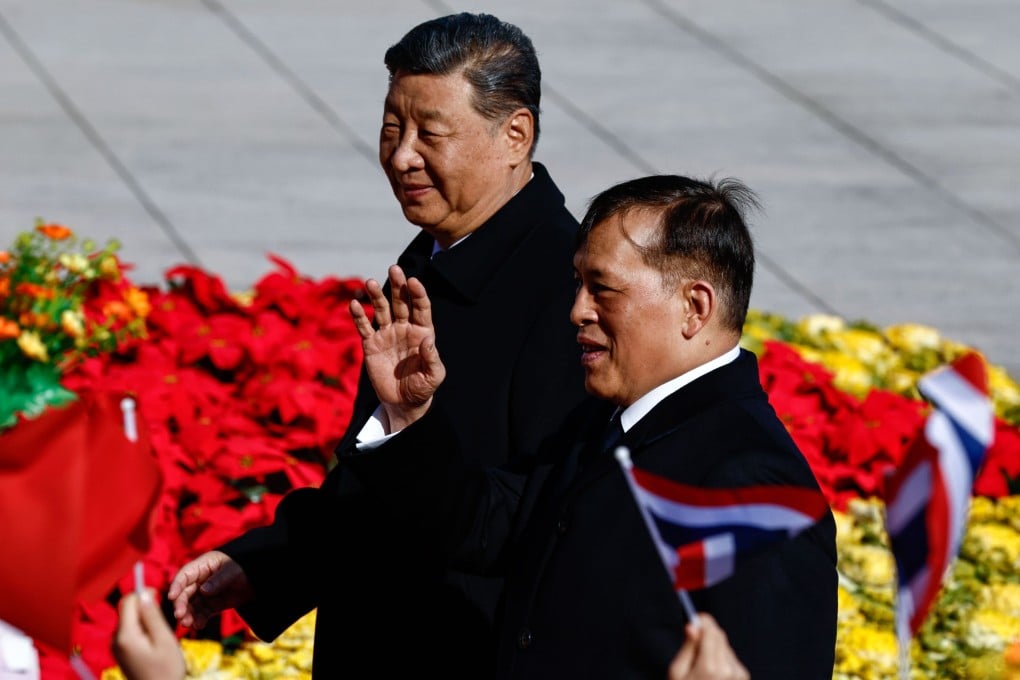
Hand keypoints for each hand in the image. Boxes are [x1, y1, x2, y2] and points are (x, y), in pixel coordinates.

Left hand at [112, 589, 185, 679]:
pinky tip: (155, 641)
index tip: (159, 596)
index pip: (127, 601)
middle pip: (127, 610)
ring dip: (145, 619)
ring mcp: (117, 646)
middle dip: (144, 607)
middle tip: (164, 618)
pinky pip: (130, 630)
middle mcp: (116, 639)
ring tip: (161, 633)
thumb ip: (152, 616)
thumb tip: (144, 594)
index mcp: (125, 635)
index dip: (142, 593)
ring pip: (130, 619)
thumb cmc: (165, 670)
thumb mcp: (164, 640)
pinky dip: (142, 629)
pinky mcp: (121, 651)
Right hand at [167, 550, 252, 630]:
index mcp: (202, 566)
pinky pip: (201, 614)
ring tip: (188, 624)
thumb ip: (218, 580)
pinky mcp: (210, 606)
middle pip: (184, 593)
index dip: (176, 585)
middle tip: (180, 616)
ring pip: (190, 606)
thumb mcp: (233, 570)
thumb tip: (203, 591)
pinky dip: (198, 620)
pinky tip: (198, 626)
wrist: (256, 579)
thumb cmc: (243, 567)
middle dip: (180, 605)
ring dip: (187, 615)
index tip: (172, 596)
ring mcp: (203, 595)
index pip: (184, 575)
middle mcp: (199, 581)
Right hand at [350, 264, 445, 431]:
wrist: (403, 402)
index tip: (414, 281)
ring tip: (371, 282)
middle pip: (401, 302)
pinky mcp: (371, 344)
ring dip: (376, 296)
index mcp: (422, 332)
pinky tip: (354, 304)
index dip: (418, 294)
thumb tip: (427, 338)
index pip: (421, 307)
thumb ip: (432, 357)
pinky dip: (358, 315)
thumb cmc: (423, 387)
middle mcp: (404, 328)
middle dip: (398, 285)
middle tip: (394, 268)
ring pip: (381, 309)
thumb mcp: (433, 375)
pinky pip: (364, 326)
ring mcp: (387, 334)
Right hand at [668, 613, 748, 679]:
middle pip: (720, 636)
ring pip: (726, 646)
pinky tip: (712, 672)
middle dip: (707, 634)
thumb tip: (692, 626)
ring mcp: (739, 675)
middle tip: (693, 640)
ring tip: (702, 664)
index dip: (703, 622)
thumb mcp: (678, 672)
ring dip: (715, 647)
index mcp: (710, 668)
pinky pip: (732, 658)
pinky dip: (722, 658)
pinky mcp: (744, 678)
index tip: (695, 619)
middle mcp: (729, 670)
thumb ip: (688, 648)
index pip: (711, 631)